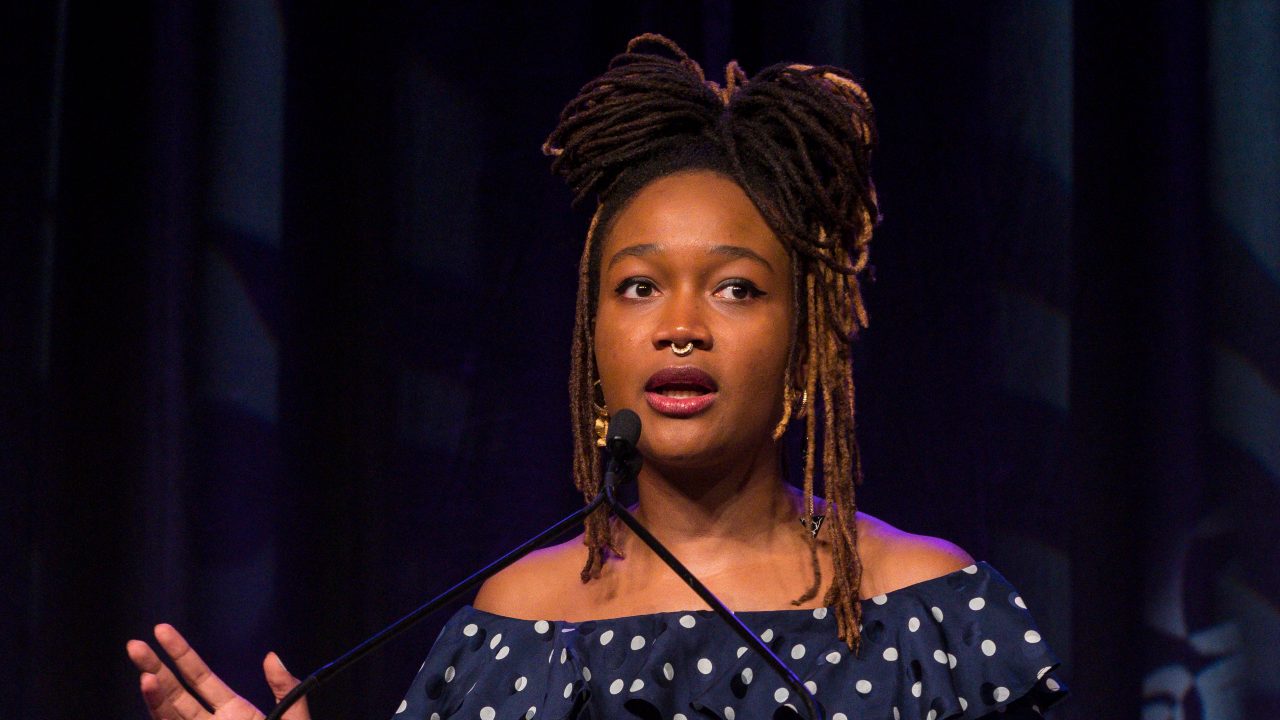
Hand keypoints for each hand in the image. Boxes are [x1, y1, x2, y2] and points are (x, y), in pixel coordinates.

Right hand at [126, 624, 310, 719]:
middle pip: (175, 693)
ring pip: (168, 716)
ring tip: (145, 676)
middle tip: (134, 645)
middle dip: (154, 668)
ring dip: (155, 698)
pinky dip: (161, 717)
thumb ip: (287, 689)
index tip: (162, 630)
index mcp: (234, 712)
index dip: (181, 654)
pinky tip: (155, 705)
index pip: (200, 677)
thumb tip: (270, 656)